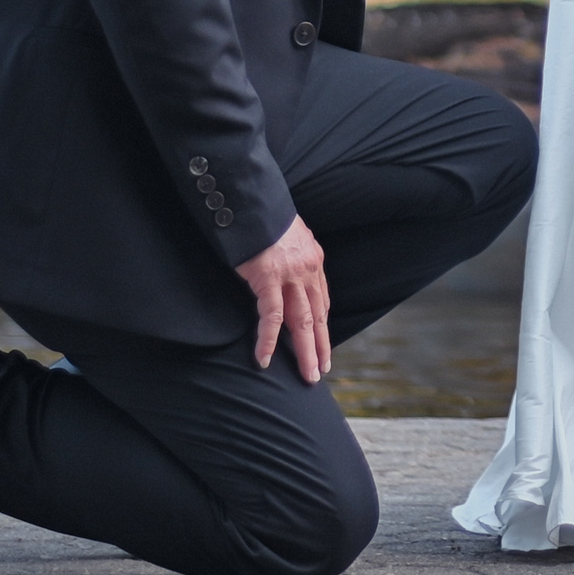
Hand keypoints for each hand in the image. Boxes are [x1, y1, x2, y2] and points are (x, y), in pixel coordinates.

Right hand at [235, 217, 331, 381]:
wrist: (251, 198)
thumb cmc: (262, 214)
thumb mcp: (284, 233)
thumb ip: (287, 253)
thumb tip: (280, 265)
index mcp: (312, 258)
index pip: (321, 299)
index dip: (321, 324)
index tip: (322, 343)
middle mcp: (308, 269)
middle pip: (317, 316)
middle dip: (320, 346)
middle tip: (321, 370)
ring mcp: (290, 274)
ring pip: (302, 322)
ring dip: (306, 351)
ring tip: (308, 375)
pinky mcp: (268, 277)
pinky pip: (271, 316)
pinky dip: (267, 339)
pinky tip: (264, 359)